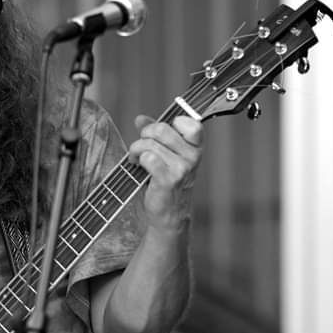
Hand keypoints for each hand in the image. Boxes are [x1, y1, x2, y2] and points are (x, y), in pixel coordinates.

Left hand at [129, 114, 202, 231]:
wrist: (169, 214)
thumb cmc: (167, 182)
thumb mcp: (166, 154)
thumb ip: (155, 135)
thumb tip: (140, 119)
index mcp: (196, 147)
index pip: (191, 123)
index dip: (173, 123)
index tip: (162, 134)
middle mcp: (193, 156)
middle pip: (162, 129)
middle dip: (145, 135)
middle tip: (141, 145)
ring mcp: (182, 168)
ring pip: (151, 144)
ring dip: (136, 149)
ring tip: (136, 158)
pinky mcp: (168, 179)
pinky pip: (148, 157)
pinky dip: (137, 160)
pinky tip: (137, 166)